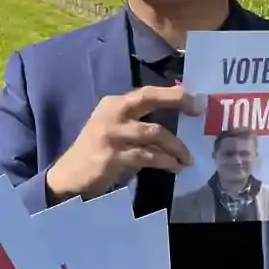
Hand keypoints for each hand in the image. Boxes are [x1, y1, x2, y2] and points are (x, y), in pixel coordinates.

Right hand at [45, 85, 194, 202]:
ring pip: (154, 133)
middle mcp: (112, 114)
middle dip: (176, 101)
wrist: (70, 177)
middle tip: (198, 111)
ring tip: (187, 158)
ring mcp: (112, 135)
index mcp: (112, 104)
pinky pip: (148, 156)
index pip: (146, 92)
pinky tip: (175, 167)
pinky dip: (166, 162)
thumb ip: (135, 122)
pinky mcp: (114, 157)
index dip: (172, 93)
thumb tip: (172, 122)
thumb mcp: (112, 129)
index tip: (194, 99)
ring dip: (176, 146)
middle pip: (149, 99)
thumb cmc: (95, 152)